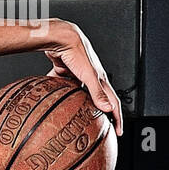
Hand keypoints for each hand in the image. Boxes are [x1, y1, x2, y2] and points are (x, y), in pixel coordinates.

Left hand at [43, 20, 122, 134]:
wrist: (61, 37)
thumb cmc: (77, 52)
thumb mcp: (88, 75)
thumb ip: (97, 92)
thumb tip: (108, 109)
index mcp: (100, 78)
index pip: (112, 101)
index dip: (117, 117)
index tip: (118, 132)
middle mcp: (90, 77)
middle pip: (97, 99)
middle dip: (99, 114)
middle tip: (99, 128)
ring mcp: (77, 74)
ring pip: (78, 93)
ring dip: (78, 104)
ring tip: (75, 118)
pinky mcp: (64, 71)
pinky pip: (61, 86)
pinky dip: (58, 93)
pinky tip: (51, 101)